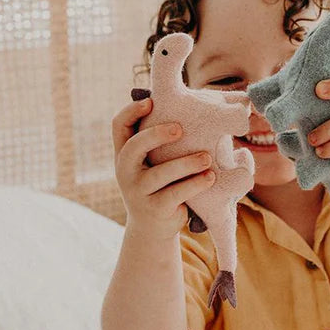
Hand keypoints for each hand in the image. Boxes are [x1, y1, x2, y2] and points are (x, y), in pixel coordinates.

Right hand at [112, 97, 214, 238]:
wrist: (152, 229)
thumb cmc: (158, 186)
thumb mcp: (152, 164)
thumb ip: (157, 143)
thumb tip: (183, 108)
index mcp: (123, 154)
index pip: (118, 126)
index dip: (131, 111)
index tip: (152, 101)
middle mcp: (125, 172)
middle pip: (134, 146)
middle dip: (157, 134)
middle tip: (181, 128)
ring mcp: (138, 191)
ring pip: (161, 173)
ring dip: (186, 163)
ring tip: (207, 157)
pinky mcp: (155, 208)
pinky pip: (176, 193)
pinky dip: (195, 184)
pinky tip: (210, 177)